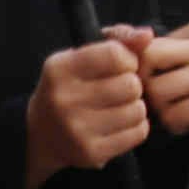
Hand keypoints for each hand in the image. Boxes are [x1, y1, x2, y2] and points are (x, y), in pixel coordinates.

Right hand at [25, 27, 152, 185]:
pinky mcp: (91, 153)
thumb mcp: (81, 56)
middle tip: (121, 90)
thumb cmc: (70, 87)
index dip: (128, 59)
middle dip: (132, 85)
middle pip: (130, 85)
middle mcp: (63, 99)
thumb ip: (116, 40)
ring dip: (135, 107)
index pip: (115, 55)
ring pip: (137, 110)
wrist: (41, 133)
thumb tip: (147, 35)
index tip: (121, 67)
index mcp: (59, 69)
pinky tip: (121, 124)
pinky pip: (138, 133)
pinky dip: (136, 127)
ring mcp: (76, 129)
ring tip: (121, 107)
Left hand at [136, 22, 188, 147]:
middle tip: (158, 100)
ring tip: (178, 112)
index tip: (149, 83)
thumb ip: (165, 49)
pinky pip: (175, 115)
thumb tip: (113, 33)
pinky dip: (176, 124)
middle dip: (145, 86)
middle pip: (148, 63)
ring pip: (158, 92)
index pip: (147, 44)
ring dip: (161, 110)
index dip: (138, 69)